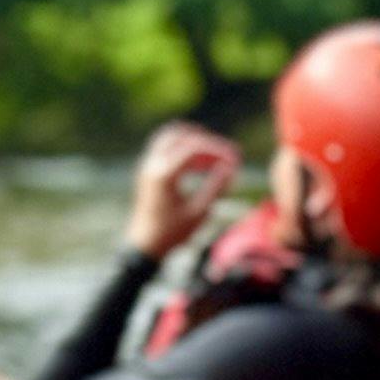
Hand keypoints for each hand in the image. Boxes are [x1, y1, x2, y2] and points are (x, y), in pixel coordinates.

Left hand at [126, 122, 241, 257]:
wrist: (144, 245)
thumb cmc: (172, 232)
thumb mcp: (199, 212)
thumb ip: (216, 186)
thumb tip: (231, 168)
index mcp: (164, 174)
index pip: (193, 147)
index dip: (217, 150)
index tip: (235, 159)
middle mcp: (152, 165)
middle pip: (180, 134)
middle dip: (205, 140)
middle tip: (225, 152)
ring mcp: (147, 166)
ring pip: (170, 137)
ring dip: (193, 142)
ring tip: (213, 157)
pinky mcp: (147, 171)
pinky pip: (165, 148)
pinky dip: (183, 150)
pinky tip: (200, 165)